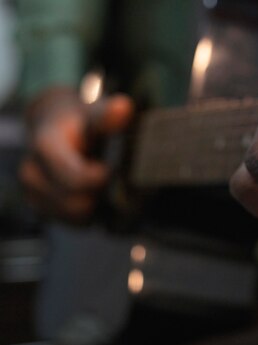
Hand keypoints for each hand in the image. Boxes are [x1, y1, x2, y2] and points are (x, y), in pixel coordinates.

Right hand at [19, 87, 133, 223]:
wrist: (56, 128)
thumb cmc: (81, 120)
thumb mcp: (94, 112)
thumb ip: (108, 115)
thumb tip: (124, 107)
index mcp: (45, 147)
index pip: (75, 179)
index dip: (100, 180)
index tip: (110, 169)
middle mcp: (32, 172)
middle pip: (76, 203)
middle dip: (99, 195)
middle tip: (110, 177)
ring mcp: (33, 192)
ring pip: (76, 217)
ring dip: (96, 206)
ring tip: (102, 185)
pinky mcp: (40, 208)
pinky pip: (73, 223)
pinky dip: (90, 215)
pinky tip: (95, 196)